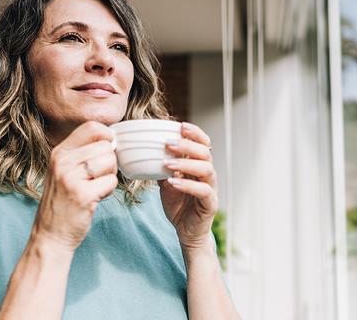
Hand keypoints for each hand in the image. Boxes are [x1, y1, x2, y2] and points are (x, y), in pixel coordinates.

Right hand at [31, 121, 117, 251]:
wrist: (50, 235)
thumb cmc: (63, 202)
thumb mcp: (64, 171)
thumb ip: (82, 154)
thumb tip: (112, 139)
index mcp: (59, 152)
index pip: (92, 127)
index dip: (107, 136)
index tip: (107, 150)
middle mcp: (62, 161)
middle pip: (106, 146)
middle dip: (109, 163)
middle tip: (96, 178)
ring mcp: (71, 178)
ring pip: (110, 162)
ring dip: (109, 178)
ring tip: (94, 188)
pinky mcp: (82, 195)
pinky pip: (111, 182)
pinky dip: (108, 192)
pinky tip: (95, 198)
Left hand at [158, 122, 218, 249]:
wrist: (186, 232)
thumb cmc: (179, 206)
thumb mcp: (166, 183)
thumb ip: (162, 168)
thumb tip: (145, 152)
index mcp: (199, 167)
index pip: (203, 144)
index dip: (195, 133)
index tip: (181, 125)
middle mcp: (208, 175)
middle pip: (205, 153)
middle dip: (187, 145)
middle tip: (169, 144)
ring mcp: (211, 189)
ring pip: (206, 169)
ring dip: (186, 163)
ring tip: (167, 163)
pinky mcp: (210, 204)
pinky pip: (203, 191)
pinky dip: (188, 185)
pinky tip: (173, 182)